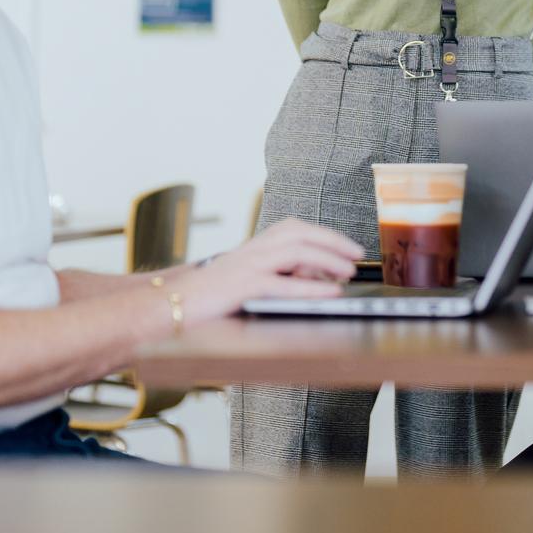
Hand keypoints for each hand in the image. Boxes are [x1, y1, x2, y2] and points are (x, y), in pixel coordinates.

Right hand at [179, 219, 362, 322]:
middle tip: (357, 256)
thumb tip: (319, 275)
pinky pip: (282, 284)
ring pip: (296, 253)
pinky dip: (310, 287)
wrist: (174, 303)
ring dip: (327, 260)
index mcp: (258, 243)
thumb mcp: (253, 277)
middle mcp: (255, 248)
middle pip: (302, 234)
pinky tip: (329, 292)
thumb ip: (282, 272)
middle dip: (334, 243)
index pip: (299, 229)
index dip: (328, 236)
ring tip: (348, 272)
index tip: (351, 247)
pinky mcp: (242, 287)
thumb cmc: (215, 294)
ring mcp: (248, 265)